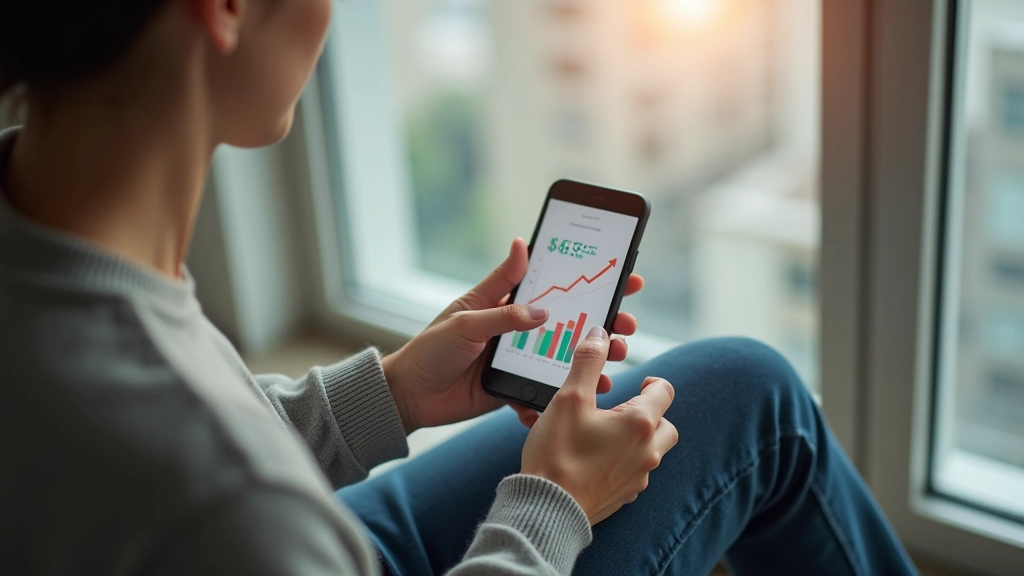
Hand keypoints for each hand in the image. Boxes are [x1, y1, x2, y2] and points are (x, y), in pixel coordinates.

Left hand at [381, 237, 643, 432]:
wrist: (409, 396)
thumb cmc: (430, 349)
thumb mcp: (465, 318)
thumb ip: (502, 302)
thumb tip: (531, 272)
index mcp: (508, 302)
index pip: (556, 284)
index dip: (591, 279)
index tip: (627, 278)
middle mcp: (519, 329)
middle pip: (571, 322)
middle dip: (604, 324)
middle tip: (626, 327)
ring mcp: (520, 360)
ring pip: (565, 359)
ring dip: (590, 362)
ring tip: (610, 367)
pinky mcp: (514, 390)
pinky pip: (543, 393)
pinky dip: (557, 398)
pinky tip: (574, 402)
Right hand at [520, 327, 678, 524]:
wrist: (547, 509)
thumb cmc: (558, 454)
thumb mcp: (569, 399)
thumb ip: (587, 362)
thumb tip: (600, 334)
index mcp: (640, 424)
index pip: (665, 392)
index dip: (653, 382)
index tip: (638, 381)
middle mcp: (647, 453)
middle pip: (666, 425)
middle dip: (650, 413)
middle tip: (625, 407)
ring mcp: (638, 478)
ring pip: (652, 451)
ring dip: (637, 438)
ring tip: (606, 432)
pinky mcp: (623, 496)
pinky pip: (634, 473)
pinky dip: (623, 462)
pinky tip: (595, 459)